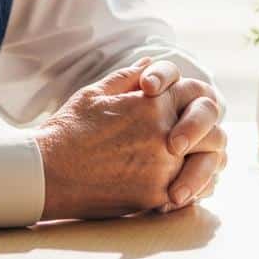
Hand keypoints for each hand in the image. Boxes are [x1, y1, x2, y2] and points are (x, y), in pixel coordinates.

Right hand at [34, 58, 225, 218]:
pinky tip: (187, 188)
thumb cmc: (67, 130)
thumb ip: (129, 77)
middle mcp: (165, 132)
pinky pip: (191, 192)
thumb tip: (150, 62)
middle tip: (202, 142)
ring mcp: (163, 166)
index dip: (197, 103)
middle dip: (210, 136)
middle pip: (214, 132)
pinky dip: (194, 189)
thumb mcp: (95, 93)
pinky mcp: (155, 196)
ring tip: (201, 165)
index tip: (191, 113)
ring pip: (209, 164)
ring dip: (209, 164)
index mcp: (154, 103)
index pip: (198, 95)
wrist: (45, 173)